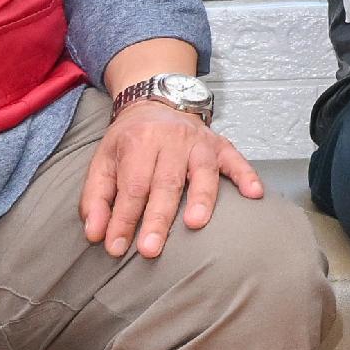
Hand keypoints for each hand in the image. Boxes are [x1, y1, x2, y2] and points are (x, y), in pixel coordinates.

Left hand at [80, 94, 266, 260]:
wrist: (157, 100)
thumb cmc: (131, 139)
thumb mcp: (103, 161)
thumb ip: (96, 198)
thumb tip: (95, 233)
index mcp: (138, 142)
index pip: (131, 187)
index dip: (123, 219)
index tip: (116, 247)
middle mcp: (171, 140)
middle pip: (165, 183)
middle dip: (157, 218)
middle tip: (150, 249)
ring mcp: (199, 143)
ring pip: (202, 173)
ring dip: (201, 198)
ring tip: (195, 224)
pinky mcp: (221, 145)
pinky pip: (237, 160)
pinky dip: (246, 176)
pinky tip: (254, 194)